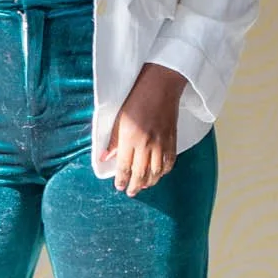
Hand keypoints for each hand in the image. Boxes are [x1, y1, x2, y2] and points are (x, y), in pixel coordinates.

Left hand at [107, 64, 187, 195]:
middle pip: (141, 174)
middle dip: (134, 186)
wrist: (160, 86)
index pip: (124, 167)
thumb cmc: (136, 98)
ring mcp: (161, 144)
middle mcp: (146, 144)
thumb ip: (113, 141)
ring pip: (156, 172)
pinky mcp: (173, 141)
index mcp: (130, 139)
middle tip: (130, 192)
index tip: (119, 186)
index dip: (121, 180)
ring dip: (149, 182)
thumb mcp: (119, 119)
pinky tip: (158, 175)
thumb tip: (105, 157)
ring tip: (142, 186)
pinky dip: (163, 172)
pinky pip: (169, 163)